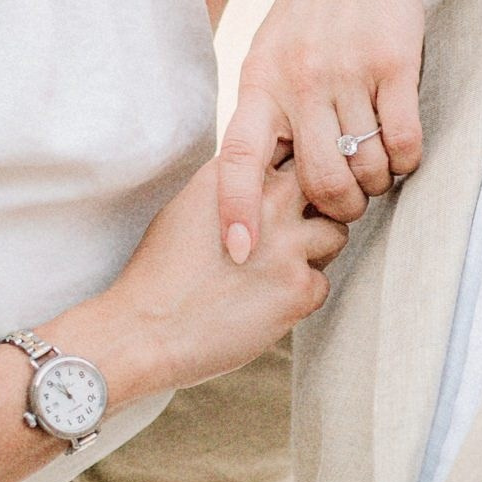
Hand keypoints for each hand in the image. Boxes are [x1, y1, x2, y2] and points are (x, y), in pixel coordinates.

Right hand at [72, 155, 346, 406]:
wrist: (145, 330)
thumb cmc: (160, 274)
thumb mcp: (189, 206)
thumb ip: (233, 190)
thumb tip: (265, 183)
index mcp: (236, 174)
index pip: (292, 151)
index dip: (294, 174)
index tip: (284, 195)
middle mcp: (268, 200)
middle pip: (324, 185)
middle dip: (316, 205)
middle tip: (293, 232)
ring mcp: (289, 244)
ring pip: (336, 232)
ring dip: (316, 250)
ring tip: (277, 271)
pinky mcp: (300, 288)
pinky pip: (322, 282)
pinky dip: (302, 294)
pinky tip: (266, 303)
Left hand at [218, 0, 428, 260]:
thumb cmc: (315, 13)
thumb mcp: (272, 54)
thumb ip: (267, 114)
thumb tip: (265, 189)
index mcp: (260, 81)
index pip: (239, 158)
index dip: (236, 209)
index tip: (240, 252)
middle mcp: (299, 78)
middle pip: (318, 181)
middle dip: (341, 206)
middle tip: (351, 200)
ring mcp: (348, 70)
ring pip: (367, 168)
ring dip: (379, 181)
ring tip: (379, 165)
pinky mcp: (395, 64)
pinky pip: (404, 143)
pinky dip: (408, 160)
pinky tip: (404, 147)